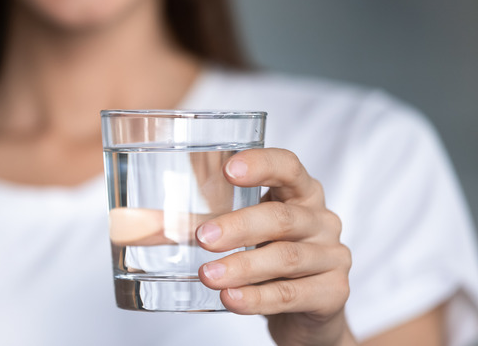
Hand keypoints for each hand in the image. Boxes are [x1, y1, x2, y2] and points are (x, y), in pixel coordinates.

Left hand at [196, 148, 355, 345]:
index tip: (229, 169)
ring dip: (242, 266)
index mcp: (301, 194)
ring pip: (286, 257)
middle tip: (203, 237)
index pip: (289, 167)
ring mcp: (332, 256)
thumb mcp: (248, 232)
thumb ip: (210, 219)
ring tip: (208, 275)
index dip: (261, 164)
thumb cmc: (269, 258)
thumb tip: (143, 220)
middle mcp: (321, 220)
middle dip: (239, 226)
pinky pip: (291, 294)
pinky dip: (257, 298)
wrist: (307, 313)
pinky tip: (231, 299)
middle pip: (282, 217)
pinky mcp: (333, 292)